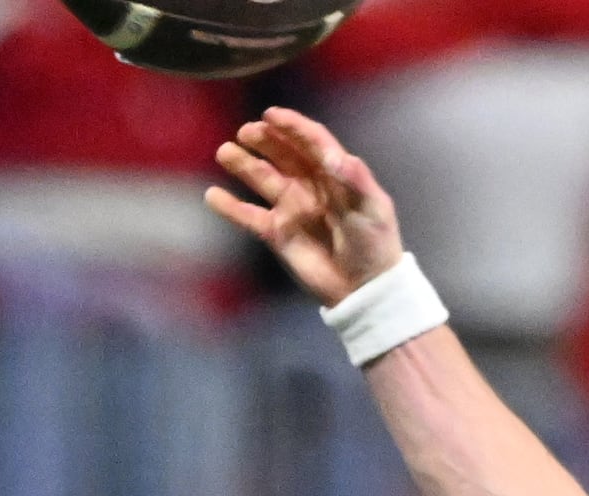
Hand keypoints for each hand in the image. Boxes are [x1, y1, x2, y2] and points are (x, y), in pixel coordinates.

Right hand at [206, 108, 408, 308]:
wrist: (365, 288)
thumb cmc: (376, 244)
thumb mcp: (374, 208)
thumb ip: (354, 178)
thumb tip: (330, 155)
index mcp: (335, 173)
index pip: (310, 141)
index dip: (292, 126)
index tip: (271, 115)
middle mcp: (309, 185)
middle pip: (282, 154)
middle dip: (265, 140)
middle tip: (247, 132)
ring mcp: (291, 208)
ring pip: (262, 179)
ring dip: (243, 164)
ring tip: (225, 152)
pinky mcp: (277, 234)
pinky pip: (249, 216)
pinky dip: (230, 207)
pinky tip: (212, 195)